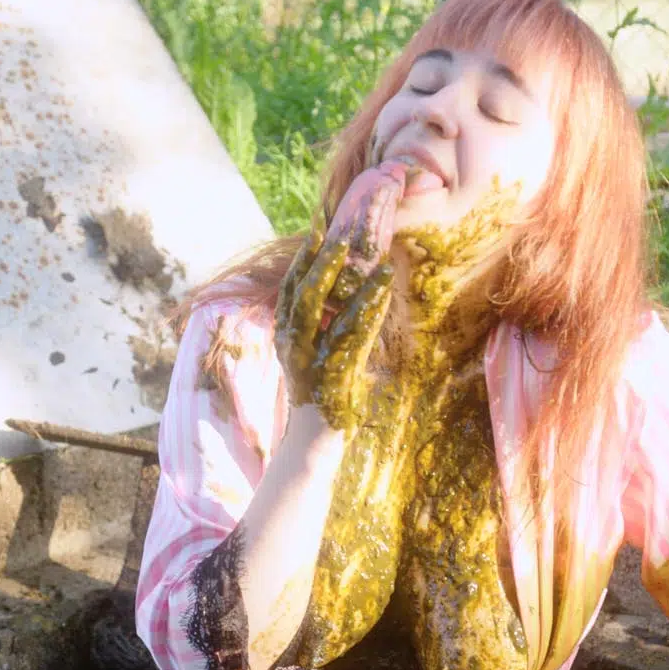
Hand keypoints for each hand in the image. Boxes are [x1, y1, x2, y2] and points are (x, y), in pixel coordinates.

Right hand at [273, 230, 394, 432]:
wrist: (316, 438)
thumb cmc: (320, 394)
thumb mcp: (312, 355)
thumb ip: (318, 326)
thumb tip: (336, 294)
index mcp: (286, 337)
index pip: (289, 291)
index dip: (302, 260)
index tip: (316, 232)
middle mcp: (293, 344)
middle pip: (299, 293)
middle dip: (317, 262)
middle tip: (336, 235)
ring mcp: (310, 357)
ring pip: (319, 307)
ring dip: (338, 275)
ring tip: (357, 250)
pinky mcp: (333, 369)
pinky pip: (351, 329)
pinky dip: (368, 302)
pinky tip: (381, 283)